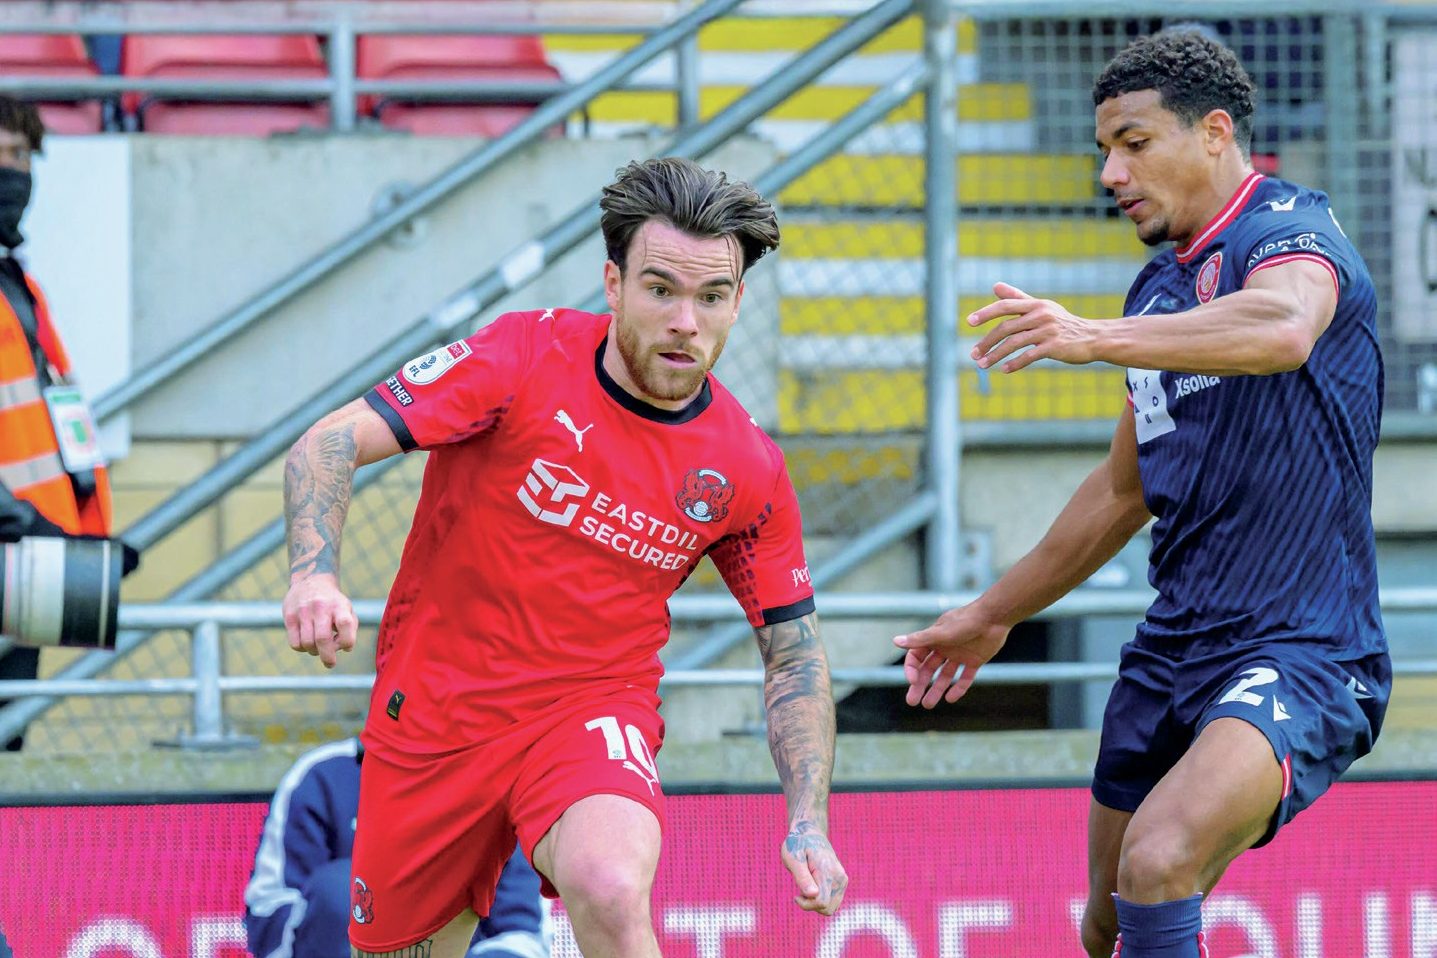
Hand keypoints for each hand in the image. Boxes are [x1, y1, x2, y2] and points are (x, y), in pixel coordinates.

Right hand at [282, 574, 356, 668]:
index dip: (347, 641)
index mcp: (338, 605)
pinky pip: (295, 643)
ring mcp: (303, 612)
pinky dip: (302, 649)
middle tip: (330, 663)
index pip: (345, 624)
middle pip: (323, 639)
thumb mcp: (347, 609)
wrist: (311, 580)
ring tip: (318, 647)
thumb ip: (350, 628)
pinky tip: (307, 642)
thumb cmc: (333, 602)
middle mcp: (320, 607)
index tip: (346, 646)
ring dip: (314, 652)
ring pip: (307, 644)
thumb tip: (346, 648)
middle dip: (328, 657)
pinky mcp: (289, 617)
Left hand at [781, 820, 847, 915]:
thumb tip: (813, 894)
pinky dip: (822, 901)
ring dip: (816, 903)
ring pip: (831, 907)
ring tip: (807, 887)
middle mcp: (840, 878)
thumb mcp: (793, 858)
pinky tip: (813, 888)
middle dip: (811, 905)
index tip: (796, 896)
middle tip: (800, 892)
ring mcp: (843, 880)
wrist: (810, 833)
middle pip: (828, 908)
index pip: (822, 902)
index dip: (806, 905)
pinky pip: (833, 902)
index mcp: (827, 871)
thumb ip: (802, 877)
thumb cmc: (798, 845)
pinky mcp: (842, 882)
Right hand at [893, 606, 1009, 707]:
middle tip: (912, 701)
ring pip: (945, 675)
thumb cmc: (966, 621)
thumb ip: (919, 640)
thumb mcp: (941, 633)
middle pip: (928, 669)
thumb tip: (895, 641)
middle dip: (919, 685)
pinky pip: (964, 677)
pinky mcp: (974, 660)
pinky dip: (958, 688)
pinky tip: (950, 698)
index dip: (912, 669)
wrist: (994, 617)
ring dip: (936, 690)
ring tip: (927, 705)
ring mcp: (959, 655)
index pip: (916, 657)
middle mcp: (944, 647)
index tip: (912, 681)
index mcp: (933, 639)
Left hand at [969, 281, 1098, 372]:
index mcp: (1035, 304)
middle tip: (973, 355)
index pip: (1005, 306)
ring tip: (982, 365)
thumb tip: (995, 286)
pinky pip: (1029, 356)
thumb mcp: (1042, 307)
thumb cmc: (1063, 322)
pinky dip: (1014, 363)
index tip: (968, 321)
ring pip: (1014, 343)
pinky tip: (1004, 370)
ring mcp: (1048, 331)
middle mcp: (1040, 315)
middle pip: (1006, 327)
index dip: (986, 313)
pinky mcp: (1055, 347)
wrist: (1093, 337)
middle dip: (987, 341)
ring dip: (996, 355)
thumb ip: (1018, 297)